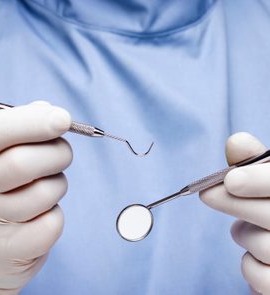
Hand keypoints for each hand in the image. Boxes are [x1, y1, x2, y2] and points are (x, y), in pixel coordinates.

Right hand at [0, 102, 72, 293]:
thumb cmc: (3, 188)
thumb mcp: (4, 152)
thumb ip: (23, 127)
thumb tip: (49, 111)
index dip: (29, 124)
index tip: (63, 119)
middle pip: (23, 163)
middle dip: (57, 154)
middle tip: (61, 153)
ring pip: (45, 193)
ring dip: (56, 187)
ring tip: (41, 190)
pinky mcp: (6, 251)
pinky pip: (51, 224)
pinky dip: (54, 216)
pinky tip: (36, 219)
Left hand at [200, 132, 269, 294]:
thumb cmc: (269, 206)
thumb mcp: (265, 181)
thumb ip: (253, 163)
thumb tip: (236, 142)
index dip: (260, 181)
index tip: (231, 179)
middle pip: (269, 215)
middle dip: (232, 203)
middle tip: (207, 194)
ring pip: (261, 245)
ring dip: (244, 234)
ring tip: (248, 228)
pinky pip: (258, 275)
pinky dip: (248, 265)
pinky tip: (256, 255)